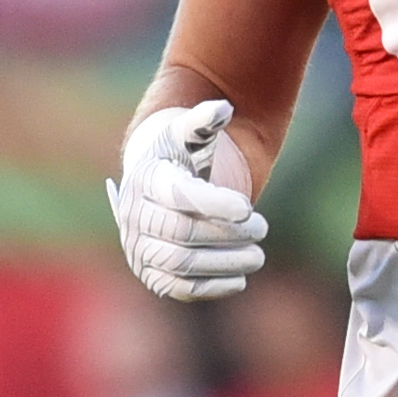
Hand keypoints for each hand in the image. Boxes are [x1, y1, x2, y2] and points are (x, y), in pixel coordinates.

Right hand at [108, 98, 266, 301]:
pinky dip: (212, 287)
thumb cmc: (180, 154)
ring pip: (183, 263)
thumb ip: (204, 120)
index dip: (215, 205)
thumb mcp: (190, 132)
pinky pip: (180, 288)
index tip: (247, 207)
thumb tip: (223, 108)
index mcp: (147, 180)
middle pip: (184, 234)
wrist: (157, 182)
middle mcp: (135, 216)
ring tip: (258, 255)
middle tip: (262, 228)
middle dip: (228, 234)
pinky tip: (240, 279)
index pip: (180, 197)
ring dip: (226, 262)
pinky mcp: (152, 273)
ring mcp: (140, 248)